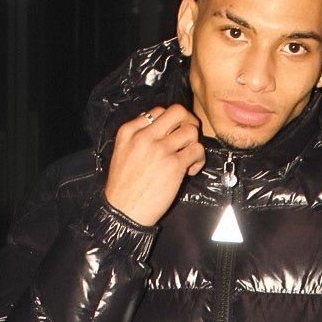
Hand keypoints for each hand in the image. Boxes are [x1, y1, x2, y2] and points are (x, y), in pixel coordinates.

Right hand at [104, 105, 205, 226]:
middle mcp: (145, 136)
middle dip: (189, 121)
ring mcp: (160, 149)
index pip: (158, 111)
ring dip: (195, 143)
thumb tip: (161, 131)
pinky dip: (199, 159)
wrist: (123, 211)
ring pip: (191, 130)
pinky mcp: (174, 164)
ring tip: (189, 158)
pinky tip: (190, 170)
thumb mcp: (121, 153)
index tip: (172, 135)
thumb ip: (137, 137)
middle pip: (177, 111)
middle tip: (189, 137)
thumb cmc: (123, 188)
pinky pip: (197, 150)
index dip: (171, 122)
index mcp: (129, 131)